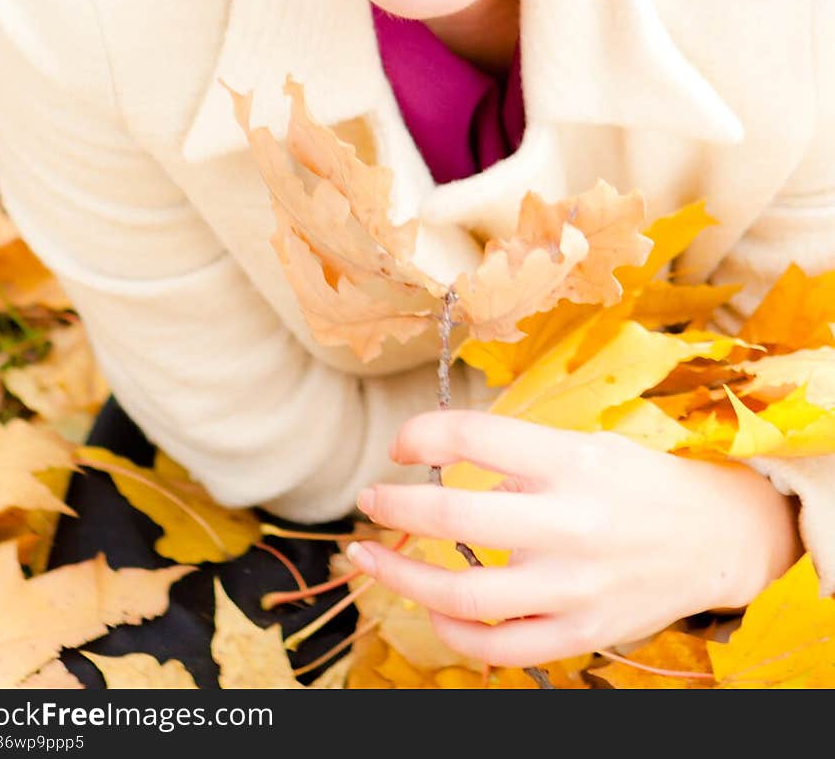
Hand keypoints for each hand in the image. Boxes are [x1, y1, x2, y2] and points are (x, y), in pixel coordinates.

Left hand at [345, 411, 802, 666]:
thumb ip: (518, 455)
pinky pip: (496, 646)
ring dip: (400, 576)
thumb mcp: (585, 444)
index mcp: (572, 461)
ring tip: (371, 557)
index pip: (474, 437)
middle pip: (454, 518)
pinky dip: (451, 630)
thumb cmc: (636, 481)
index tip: (401, 445)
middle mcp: (571, 523)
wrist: (712, 538)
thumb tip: (439, 458)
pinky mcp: (579, 634)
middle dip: (395, 507)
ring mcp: (574, 587)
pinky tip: (432, 609)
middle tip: (370, 499)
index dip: (421, 435)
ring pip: (462, 594)